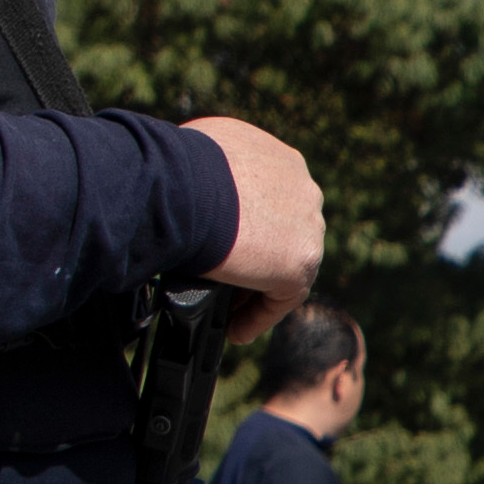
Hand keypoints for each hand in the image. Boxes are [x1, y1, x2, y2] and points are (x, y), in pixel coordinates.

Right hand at [183, 116, 322, 312]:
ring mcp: (307, 225)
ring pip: (286, 266)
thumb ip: (209, 171)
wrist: (183, 185)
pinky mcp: (300, 262)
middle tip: (229, 285)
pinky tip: (236, 331)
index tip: (228, 250)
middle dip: (259, 261)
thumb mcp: (197, 153)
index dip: (251, 231)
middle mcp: (301, 187)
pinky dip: (259, 316)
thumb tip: (189, 188)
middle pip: (283, 235)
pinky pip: (283, 297)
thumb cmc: (175, 168)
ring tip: (229, 314)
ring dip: (259, 291)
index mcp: (280, 160)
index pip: (272, 202)